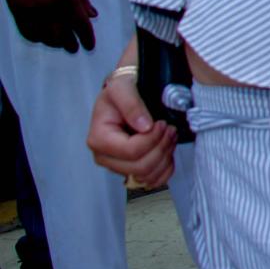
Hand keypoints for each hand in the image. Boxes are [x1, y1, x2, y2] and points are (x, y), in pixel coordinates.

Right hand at [2, 0, 96, 51]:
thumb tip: (92, 16)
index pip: (80, 24)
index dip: (87, 37)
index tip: (89, 46)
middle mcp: (50, 6)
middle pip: (64, 34)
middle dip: (71, 44)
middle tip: (75, 48)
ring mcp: (32, 10)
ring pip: (45, 36)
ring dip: (55, 42)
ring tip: (61, 43)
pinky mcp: (18, 11)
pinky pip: (28, 32)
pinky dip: (37, 37)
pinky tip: (43, 38)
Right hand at [87, 66, 175, 186]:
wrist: (126, 94)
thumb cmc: (121, 90)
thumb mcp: (122, 88)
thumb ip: (131, 104)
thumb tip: (144, 126)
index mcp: (99, 140)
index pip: (132, 151)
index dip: (153, 139)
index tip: (162, 123)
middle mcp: (105, 157)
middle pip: (140, 167)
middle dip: (162, 147)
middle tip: (170, 129)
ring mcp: (119, 166)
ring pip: (148, 175)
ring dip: (166, 156)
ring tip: (170, 135)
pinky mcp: (132, 169)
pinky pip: (153, 180)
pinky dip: (166, 168)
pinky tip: (169, 150)